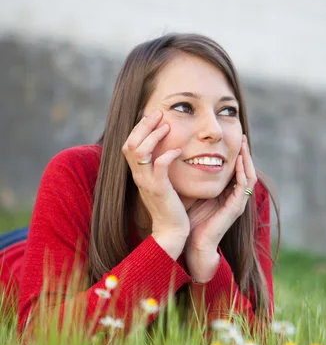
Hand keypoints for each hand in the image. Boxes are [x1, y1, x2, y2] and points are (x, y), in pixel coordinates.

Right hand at [122, 109, 189, 243]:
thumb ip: (160, 167)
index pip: (129, 144)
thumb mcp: (161, 183)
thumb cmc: (170, 207)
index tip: (153, 116)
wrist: (171, 232)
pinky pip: (159, 166)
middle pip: (129, 144)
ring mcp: (147, 183)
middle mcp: (139, 177)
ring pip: (139, 152)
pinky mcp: (160, 190)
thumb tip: (168, 148)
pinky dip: (167, 154)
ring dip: (153, 136)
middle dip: (143, 125)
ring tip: (167, 126)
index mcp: (138, 174)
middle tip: (158, 112)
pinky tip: (178, 150)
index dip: (139, 128)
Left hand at [185, 135, 256, 278]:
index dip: (236, 155)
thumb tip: (185, 159)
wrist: (192, 242)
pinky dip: (242, 172)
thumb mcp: (194, 194)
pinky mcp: (236, 208)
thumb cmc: (190, 220)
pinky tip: (238, 160)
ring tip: (243, 144)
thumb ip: (196, 180)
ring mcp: (237, 203)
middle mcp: (235, 198)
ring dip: (247, 159)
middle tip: (241, 136)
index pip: (237, 170)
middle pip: (246, 170)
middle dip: (245, 153)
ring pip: (249, 176)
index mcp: (226, 194)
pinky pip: (244, 186)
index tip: (232, 139)